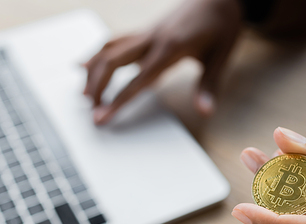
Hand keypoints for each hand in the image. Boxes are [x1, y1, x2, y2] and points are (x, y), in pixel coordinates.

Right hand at [84, 0, 241, 124]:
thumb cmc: (221, 24)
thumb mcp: (222, 56)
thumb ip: (210, 85)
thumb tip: (205, 112)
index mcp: (170, 47)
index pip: (137, 80)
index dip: (117, 101)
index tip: (101, 117)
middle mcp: (152, 38)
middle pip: (112, 60)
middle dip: (97, 86)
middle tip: (91, 112)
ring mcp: (146, 33)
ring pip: (109, 49)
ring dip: (93, 70)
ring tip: (84, 93)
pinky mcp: (145, 31)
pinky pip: (115, 42)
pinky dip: (97, 54)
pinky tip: (85, 63)